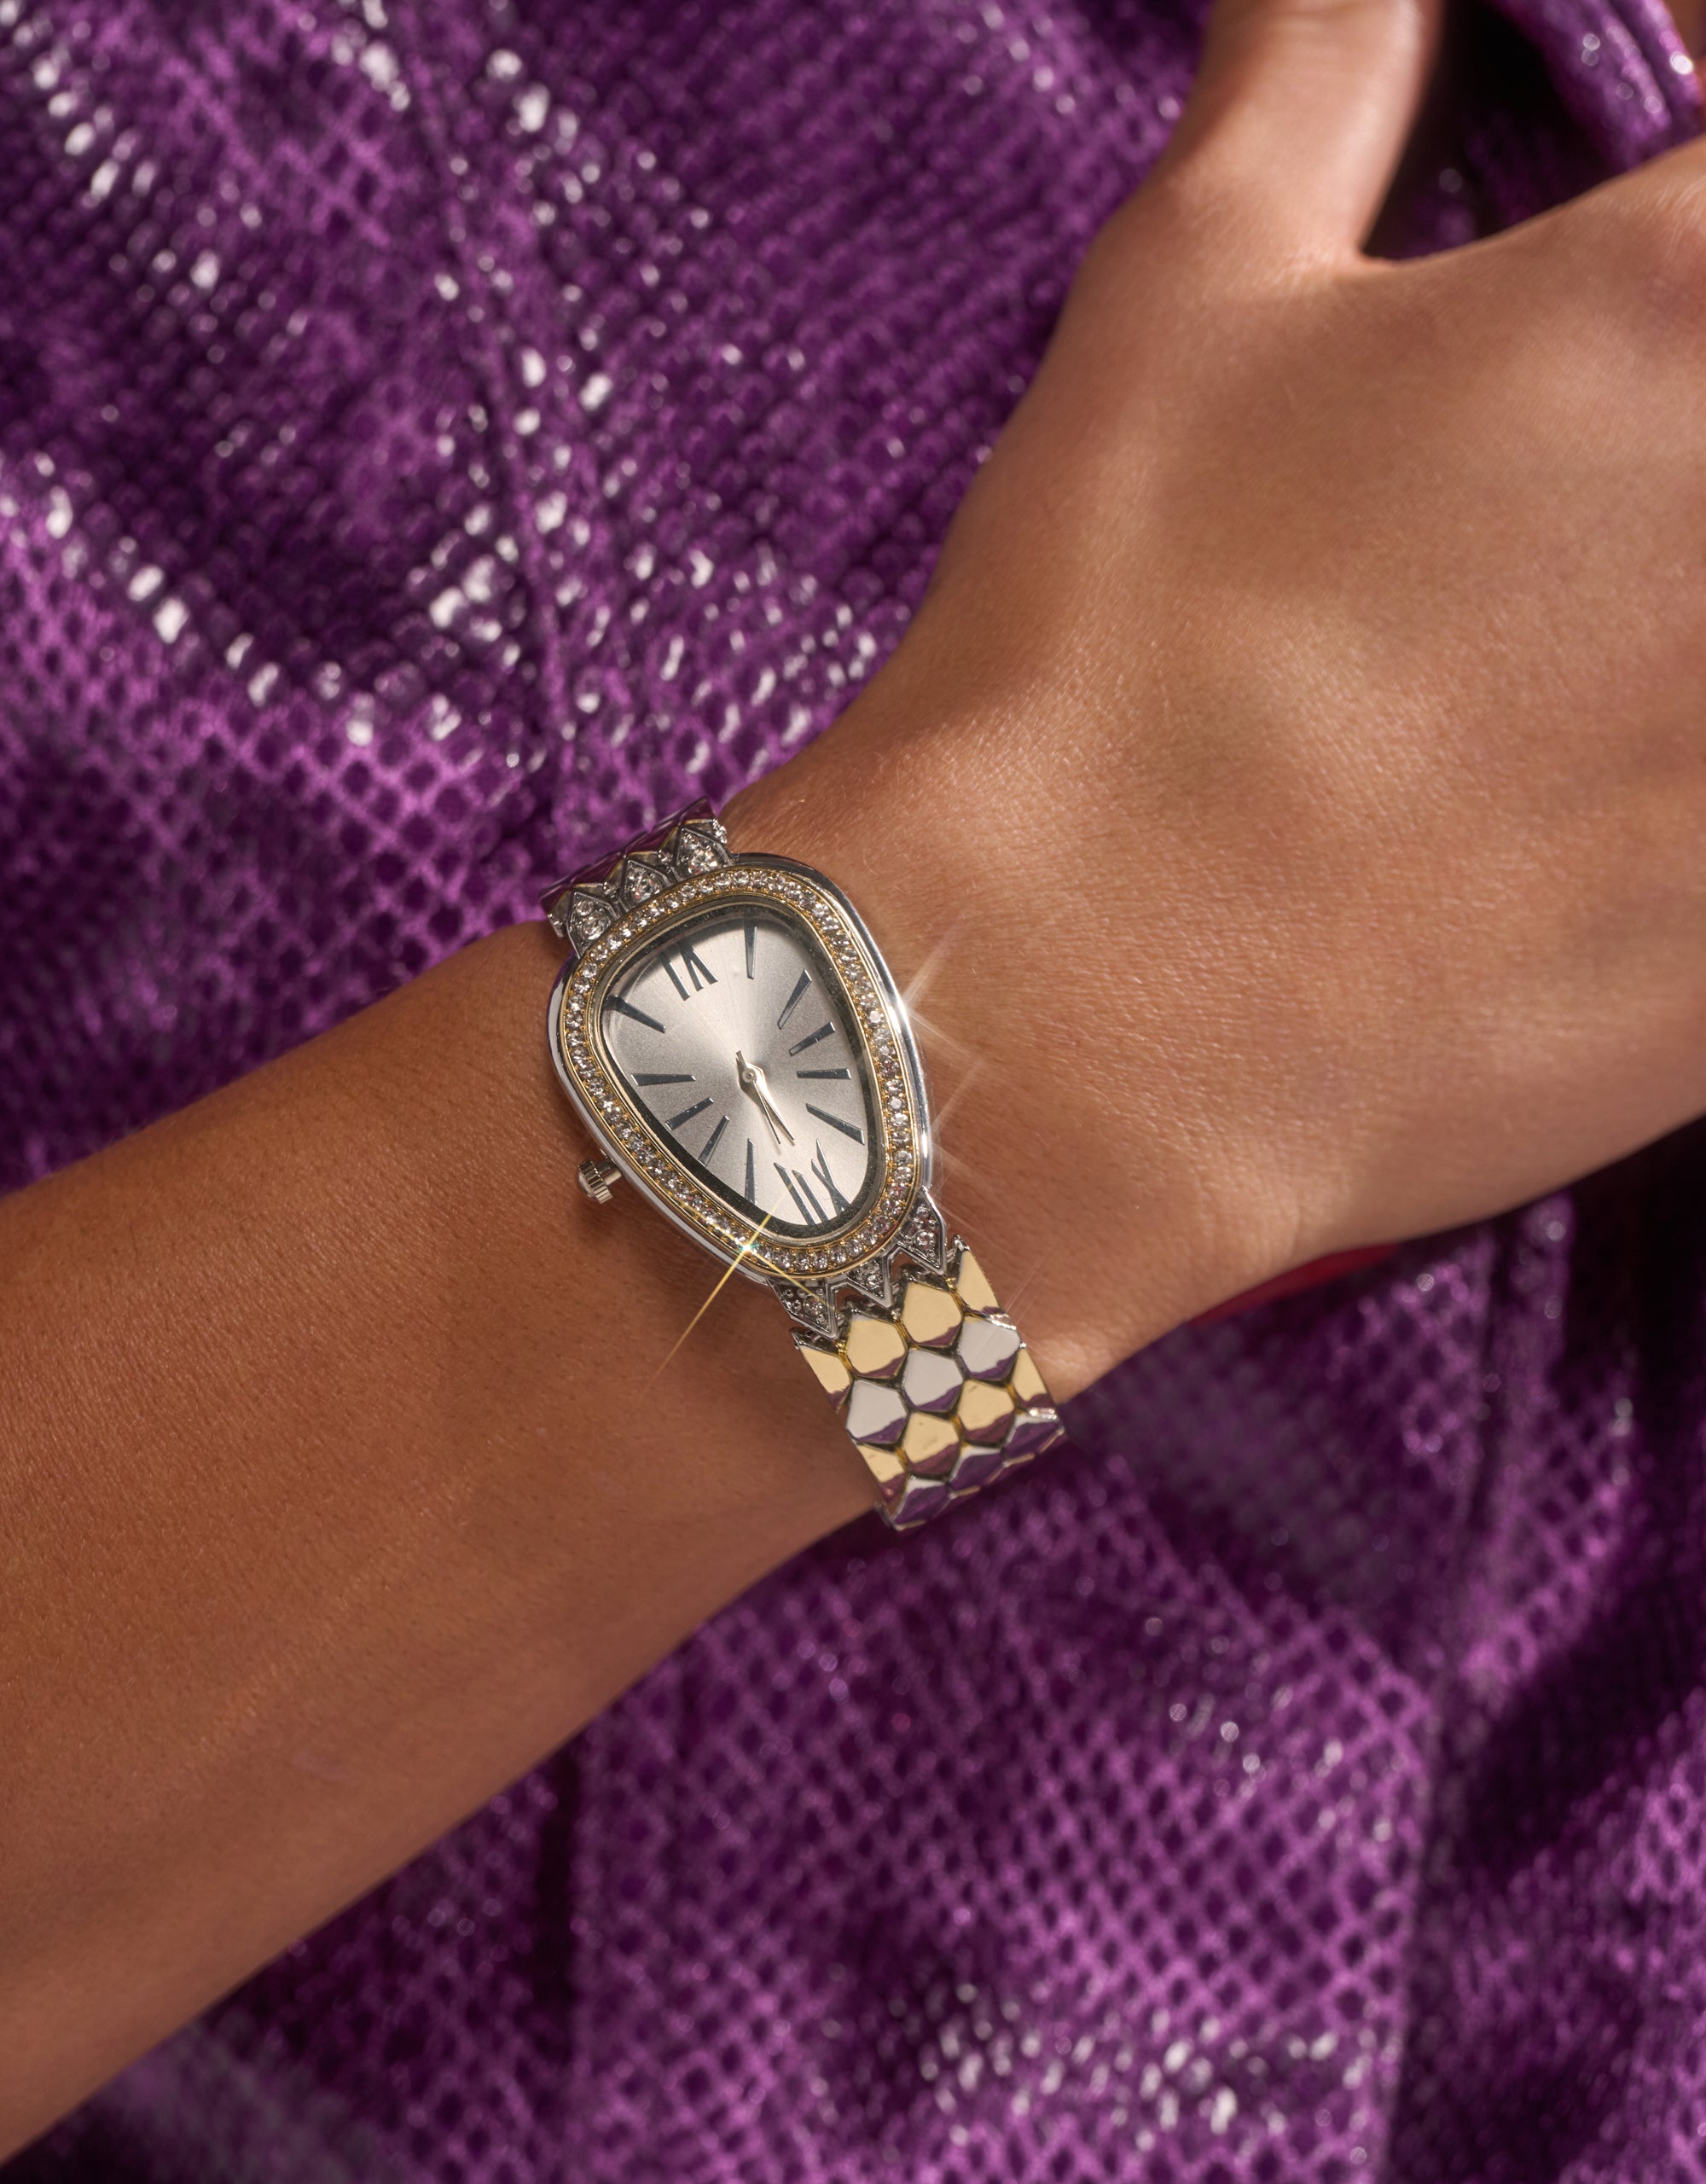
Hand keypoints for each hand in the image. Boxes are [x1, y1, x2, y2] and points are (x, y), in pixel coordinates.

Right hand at [732, 0, 1705, 1399]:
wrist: (1068, 1029)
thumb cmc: (1108, 662)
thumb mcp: (1188, 306)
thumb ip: (1320, 77)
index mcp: (1680, 306)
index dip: (1694, 123)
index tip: (1634, 177)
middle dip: (1687, 395)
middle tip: (1577, 460)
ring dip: (1679, 594)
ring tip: (1570, 648)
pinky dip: (1682, 778)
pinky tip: (1575, 795)